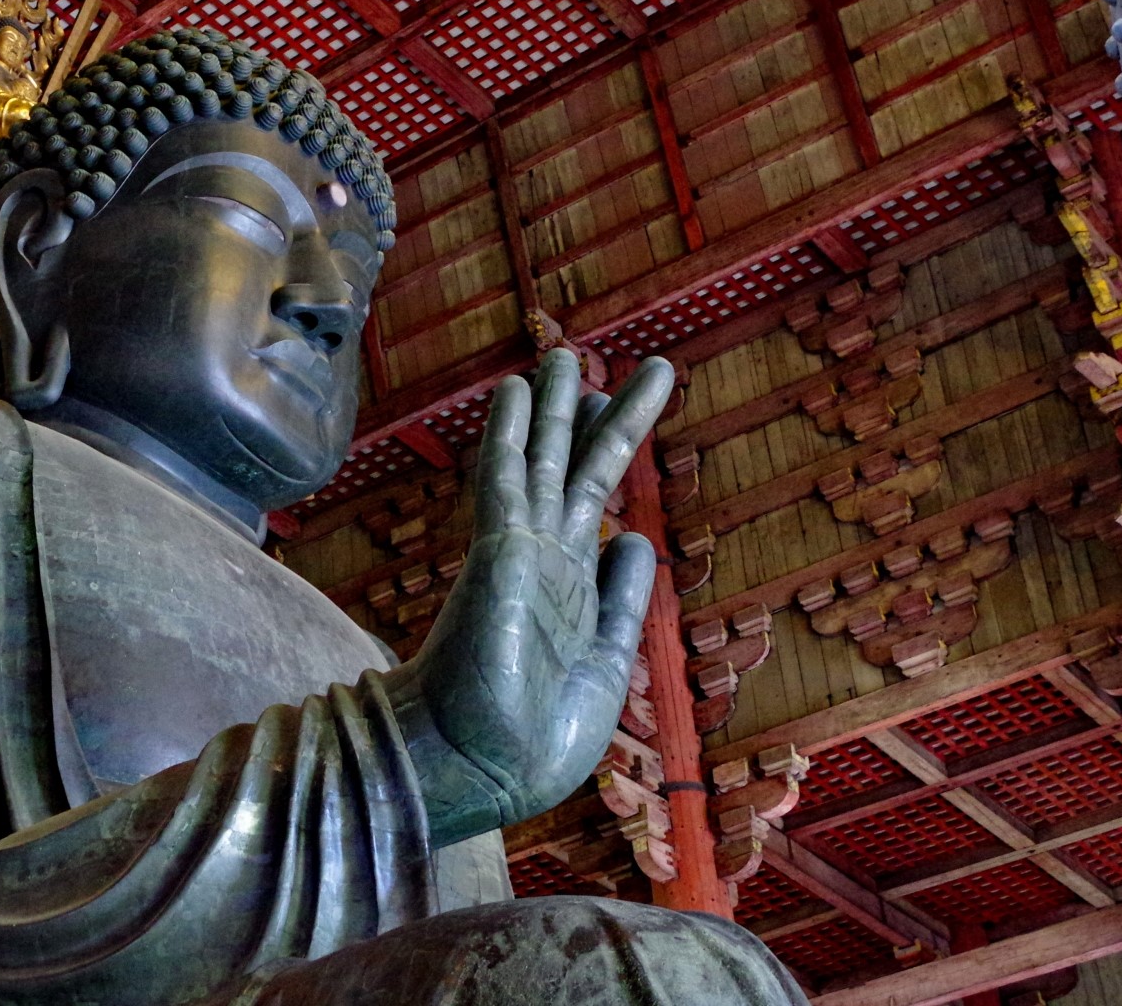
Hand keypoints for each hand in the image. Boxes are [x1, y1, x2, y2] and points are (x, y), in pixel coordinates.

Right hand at [385, 348, 672, 845]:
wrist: (484, 768)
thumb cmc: (536, 738)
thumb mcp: (607, 662)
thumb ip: (623, 600)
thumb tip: (637, 539)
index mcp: (570, 589)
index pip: (590, 505)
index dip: (605, 454)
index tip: (611, 412)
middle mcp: (543, 562)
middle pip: (573, 471)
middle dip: (590, 415)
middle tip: (595, 359)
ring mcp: (519, 555)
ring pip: (544, 464)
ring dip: (554, 408)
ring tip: (564, 353)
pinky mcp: (498, 556)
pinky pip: (505, 482)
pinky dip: (510, 435)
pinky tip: (515, 391)